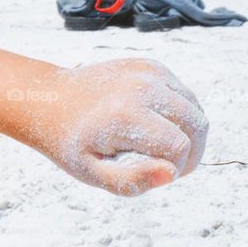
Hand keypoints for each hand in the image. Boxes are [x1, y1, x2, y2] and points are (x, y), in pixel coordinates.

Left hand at [32, 59, 208, 195]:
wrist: (50, 100)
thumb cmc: (70, 142)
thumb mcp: (90, 172)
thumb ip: (130, 181)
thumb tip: (170, 174)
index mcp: (126, 115)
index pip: (181, 148)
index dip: (175, 168)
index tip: (153, 172)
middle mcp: (141, 87)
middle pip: (197, 125)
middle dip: (190, 152)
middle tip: (165, 165)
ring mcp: (148, 72)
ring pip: (195, 109)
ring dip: (187, 133)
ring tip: (160, 147)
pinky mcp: (151, 66)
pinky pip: (184, 95)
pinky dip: (178, 114)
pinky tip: (153, 124)